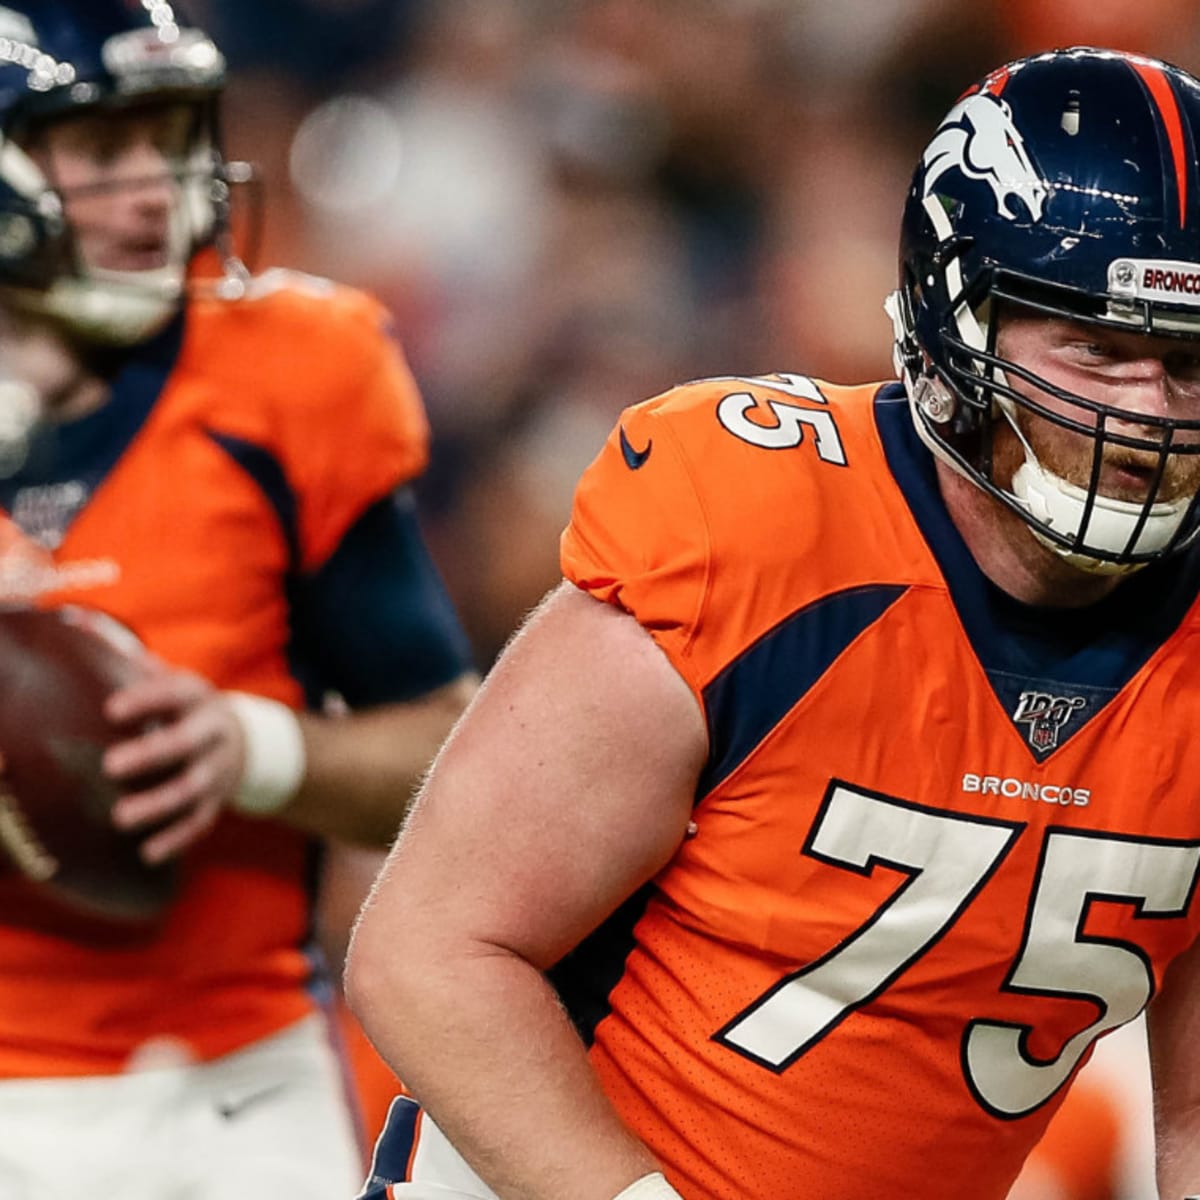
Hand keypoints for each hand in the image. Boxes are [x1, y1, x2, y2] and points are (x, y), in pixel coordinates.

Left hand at [102, 659, 245, 863]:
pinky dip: (176, 839)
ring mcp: (218, 771)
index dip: (146, 700)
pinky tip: (147, 852)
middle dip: (151, 754)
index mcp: (200, 700)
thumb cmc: (191, 711)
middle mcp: (213, 735)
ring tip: (120, 817)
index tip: (111, 710)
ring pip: (192, 789)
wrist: (247, 742)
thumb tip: (85, 630)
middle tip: (111, 765)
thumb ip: (142, 669)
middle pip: (186, 744)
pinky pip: (200, 823)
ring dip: (157, 804)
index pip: (175, 695)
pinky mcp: (217, 802)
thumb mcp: (179, 685)